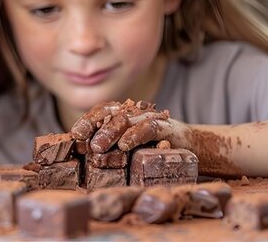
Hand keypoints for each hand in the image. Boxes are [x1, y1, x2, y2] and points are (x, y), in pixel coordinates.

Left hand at [70, 100, 186, 152]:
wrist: (192, 147)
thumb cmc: (155, 149)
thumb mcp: (131, 148)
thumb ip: (112, 148)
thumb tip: (85, 155)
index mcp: (124, 116)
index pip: (102, 112)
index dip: (88, 120)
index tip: (75, 134)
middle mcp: (135, 113)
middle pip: (110, 113)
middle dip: (94, 126)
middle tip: (84, 142)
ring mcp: (150, 119)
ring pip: (126, 120)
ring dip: (110, 133)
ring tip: (98, 147)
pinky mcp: (166, 128)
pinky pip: (148, 128)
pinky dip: (135, 135)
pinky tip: (125, 146)